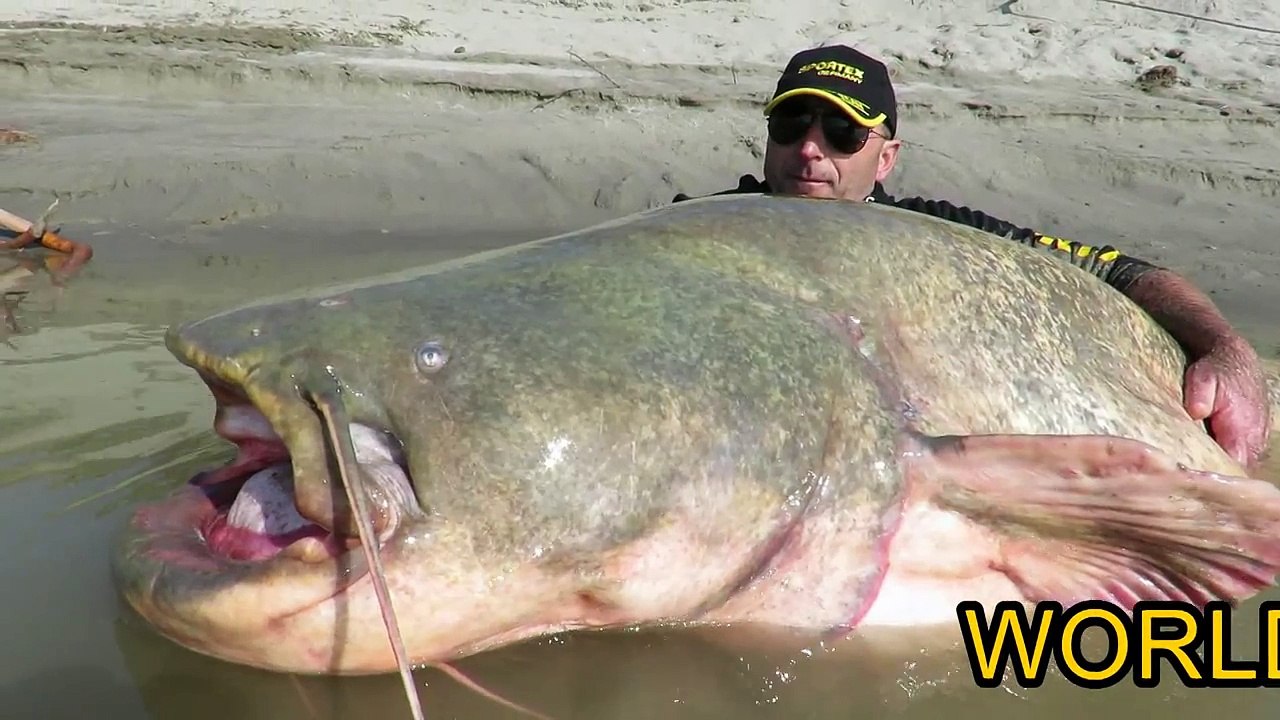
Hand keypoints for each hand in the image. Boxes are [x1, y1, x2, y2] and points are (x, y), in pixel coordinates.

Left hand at [1183, 336, 1272, 468]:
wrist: (1235, 360)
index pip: (1230, 469)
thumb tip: (1196, 411)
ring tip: (1189, 472)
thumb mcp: (1202, 376)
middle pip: (1234, 474)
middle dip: (1211, 478)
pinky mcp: (1252, 442)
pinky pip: (1238, 460)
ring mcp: (1255, 444)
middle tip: (1181, 481)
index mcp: (1241, 432)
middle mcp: (1254, 442)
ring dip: (1217, 471)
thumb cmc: (1215, 371)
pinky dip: (1222, 462)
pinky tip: (1202, 459)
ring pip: (1238, 469)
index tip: (1187, 480)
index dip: (1210, 478)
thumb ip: (1200, 395)